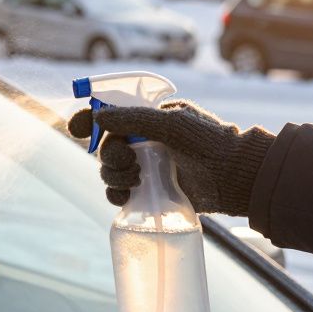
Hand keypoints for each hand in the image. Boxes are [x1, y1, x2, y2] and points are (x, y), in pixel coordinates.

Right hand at [67, 100, 274, 216]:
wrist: (236, 176)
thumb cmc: (211, 142)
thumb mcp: (172, 123)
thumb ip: (134, 118)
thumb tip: (98, 116)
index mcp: (150, 119)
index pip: (111, 115)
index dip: (90, 120)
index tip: (76, 127)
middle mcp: (145, 141)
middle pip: (106, 146)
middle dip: (109, 154)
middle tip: (128, 160)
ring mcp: (147, 167)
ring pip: (110, 171)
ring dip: (113, 175)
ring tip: (135, 178)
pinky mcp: (150, 191)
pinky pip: (119, 192)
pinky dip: (116, 194)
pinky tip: (126, 196)